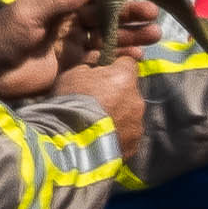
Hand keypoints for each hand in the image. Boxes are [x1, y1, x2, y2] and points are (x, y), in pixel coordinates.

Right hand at [60, 25, 157, 168]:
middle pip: (130, 91)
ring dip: (118, 116)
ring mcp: (138, 124)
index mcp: (125, 78)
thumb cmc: (69, 103)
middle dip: (117, 95)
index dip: (115, 68)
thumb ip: (90, 67)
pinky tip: (101, 138)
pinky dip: (118, 135)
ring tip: (96, 124)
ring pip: (130, 114)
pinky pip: (128, 135)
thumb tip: (97, 65)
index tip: (104, 74)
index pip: (128, 64)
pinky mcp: (134, 144)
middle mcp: (137, 100)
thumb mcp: (72, 74)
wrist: (69, 141)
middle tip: (96, 103)